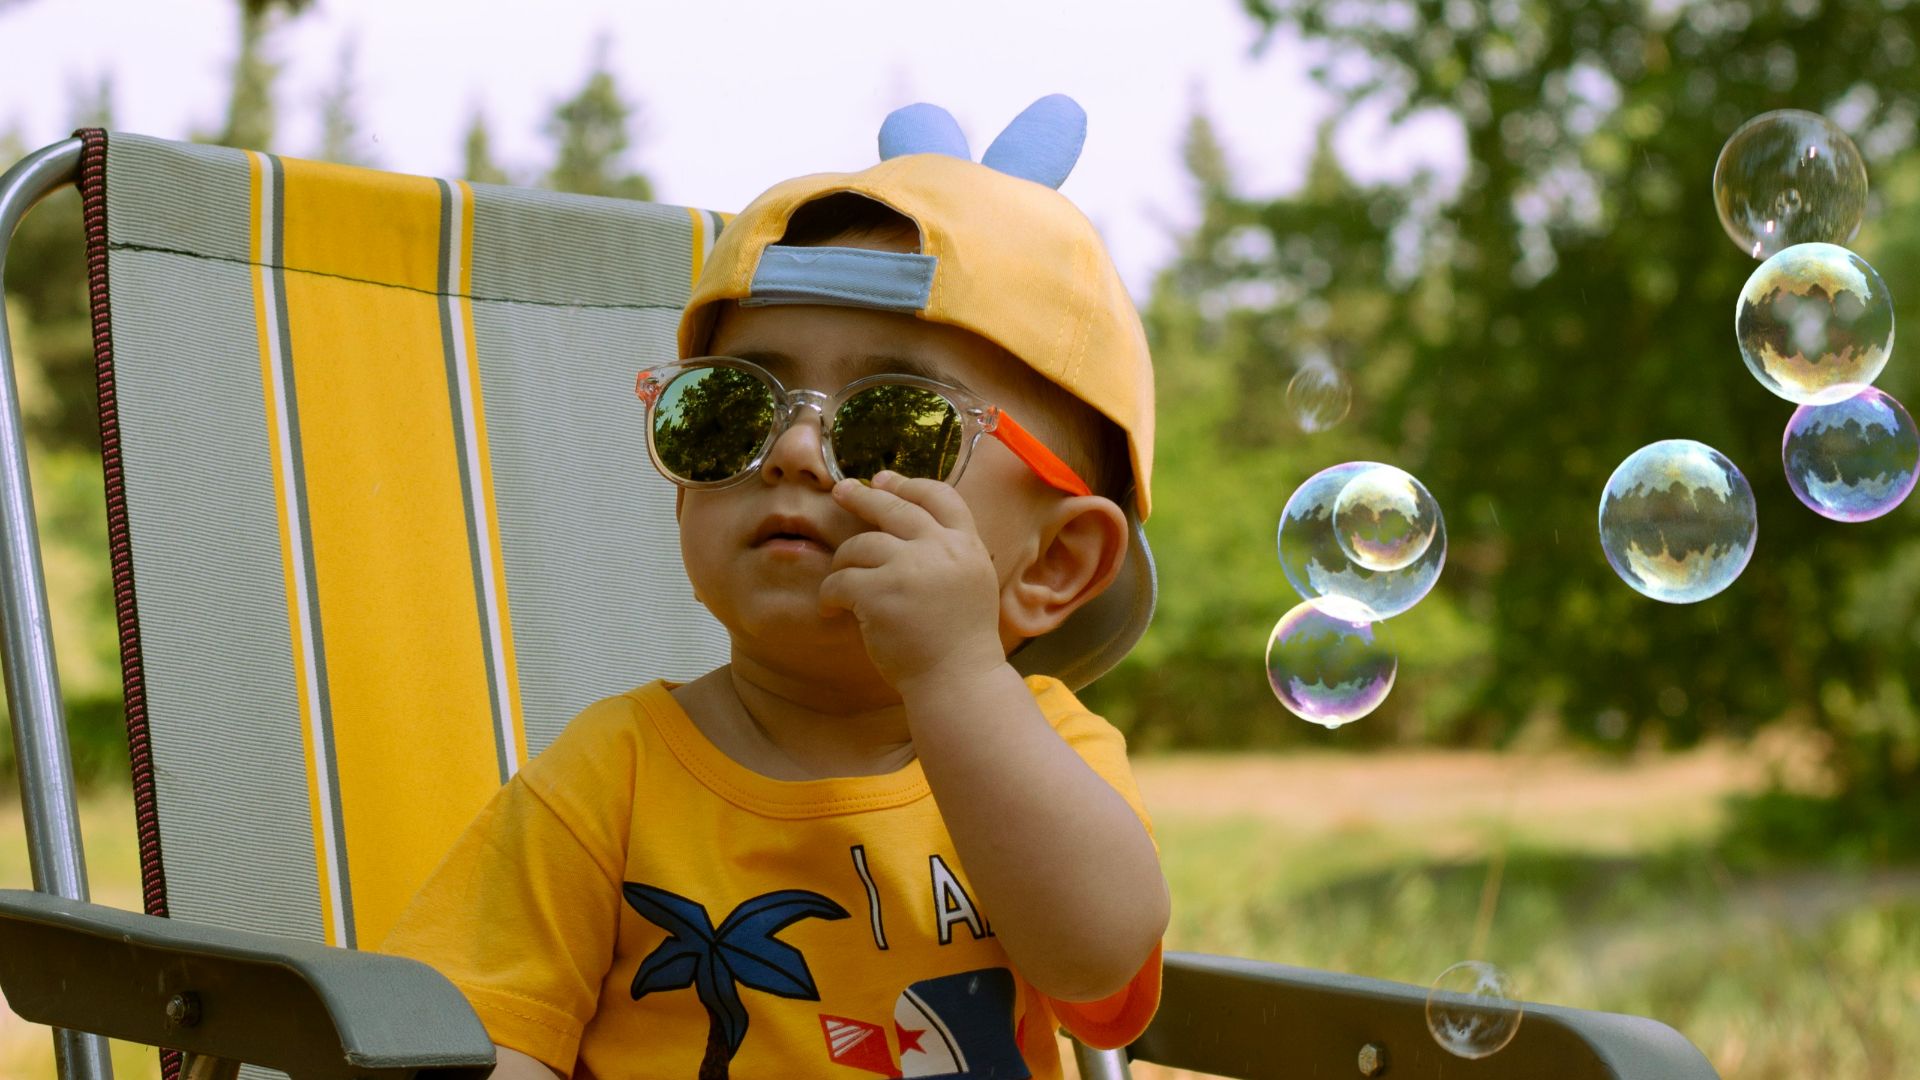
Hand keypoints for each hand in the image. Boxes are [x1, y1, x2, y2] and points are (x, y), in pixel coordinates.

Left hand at [819, 471, 1007, 692]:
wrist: (957, 681)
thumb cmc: (959, 642)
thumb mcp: (970, 583)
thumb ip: (947, 553)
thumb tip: (907, 524)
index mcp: (967, 546)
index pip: (940, 496)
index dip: (909, 484)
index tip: (885, 480)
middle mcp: (941, 549)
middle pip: (894, 508)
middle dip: (863, 497)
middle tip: (841, 492)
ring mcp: (909, 568)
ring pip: (860, 545)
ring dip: (844, 562)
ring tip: (841, 581)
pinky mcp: (879, 592)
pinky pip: (841, 579)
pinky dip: (831, 594)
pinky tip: (832, 609)